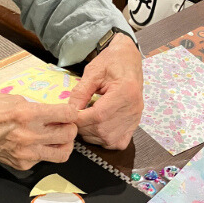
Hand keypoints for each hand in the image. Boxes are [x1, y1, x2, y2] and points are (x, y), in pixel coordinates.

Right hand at [0, 93, 78, 169]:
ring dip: (63, 144)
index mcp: (28, 114)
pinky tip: (34, 143)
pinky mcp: (21, 164)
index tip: (69, 112)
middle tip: (64, 124)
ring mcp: (26, 153)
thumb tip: (54, 112)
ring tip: (56, 137)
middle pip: (69, 135)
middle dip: (70, 127)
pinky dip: (43, 151)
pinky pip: (43, 160)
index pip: (67, 114)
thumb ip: (36, 106)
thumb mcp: (12, 99)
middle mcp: (29, 135)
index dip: (71, 111)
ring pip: (62, 153)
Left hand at [69, 33, 142, 150]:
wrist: (128, 60)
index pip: (98, 115)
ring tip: (85, 119)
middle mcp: (133, 109)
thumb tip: (69, 112)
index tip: (68, 115)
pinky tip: (97, 127)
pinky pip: (117, 142)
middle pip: (102, 129)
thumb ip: (80, 93)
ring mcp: (135, 119)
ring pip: (108, 139)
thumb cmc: (111, 62)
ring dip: (91, 134)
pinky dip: (104, 139)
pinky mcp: (134, 124)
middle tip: (74, 117)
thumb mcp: (92, 72)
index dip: (79, 119)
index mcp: (125, 92)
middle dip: (83, 127)